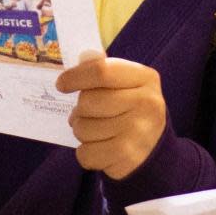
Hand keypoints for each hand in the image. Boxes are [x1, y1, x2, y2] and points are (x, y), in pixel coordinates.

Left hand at [55, 50, 166, 179]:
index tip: (61, 84)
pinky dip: (86, 152)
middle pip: (88, 102)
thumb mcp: (127, 83)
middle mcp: (146, 103)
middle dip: (78, 110)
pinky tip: (100, 147)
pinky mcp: (128, 157)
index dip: (76, 76)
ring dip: (81, 131)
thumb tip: (81, 58)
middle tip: (84, 114)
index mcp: (146, 78)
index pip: (102, 71)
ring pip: (83, 129)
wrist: (154, 145)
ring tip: (95, 130)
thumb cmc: (131, 107)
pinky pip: (85, 153)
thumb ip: (104, 69)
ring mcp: (138, 132)